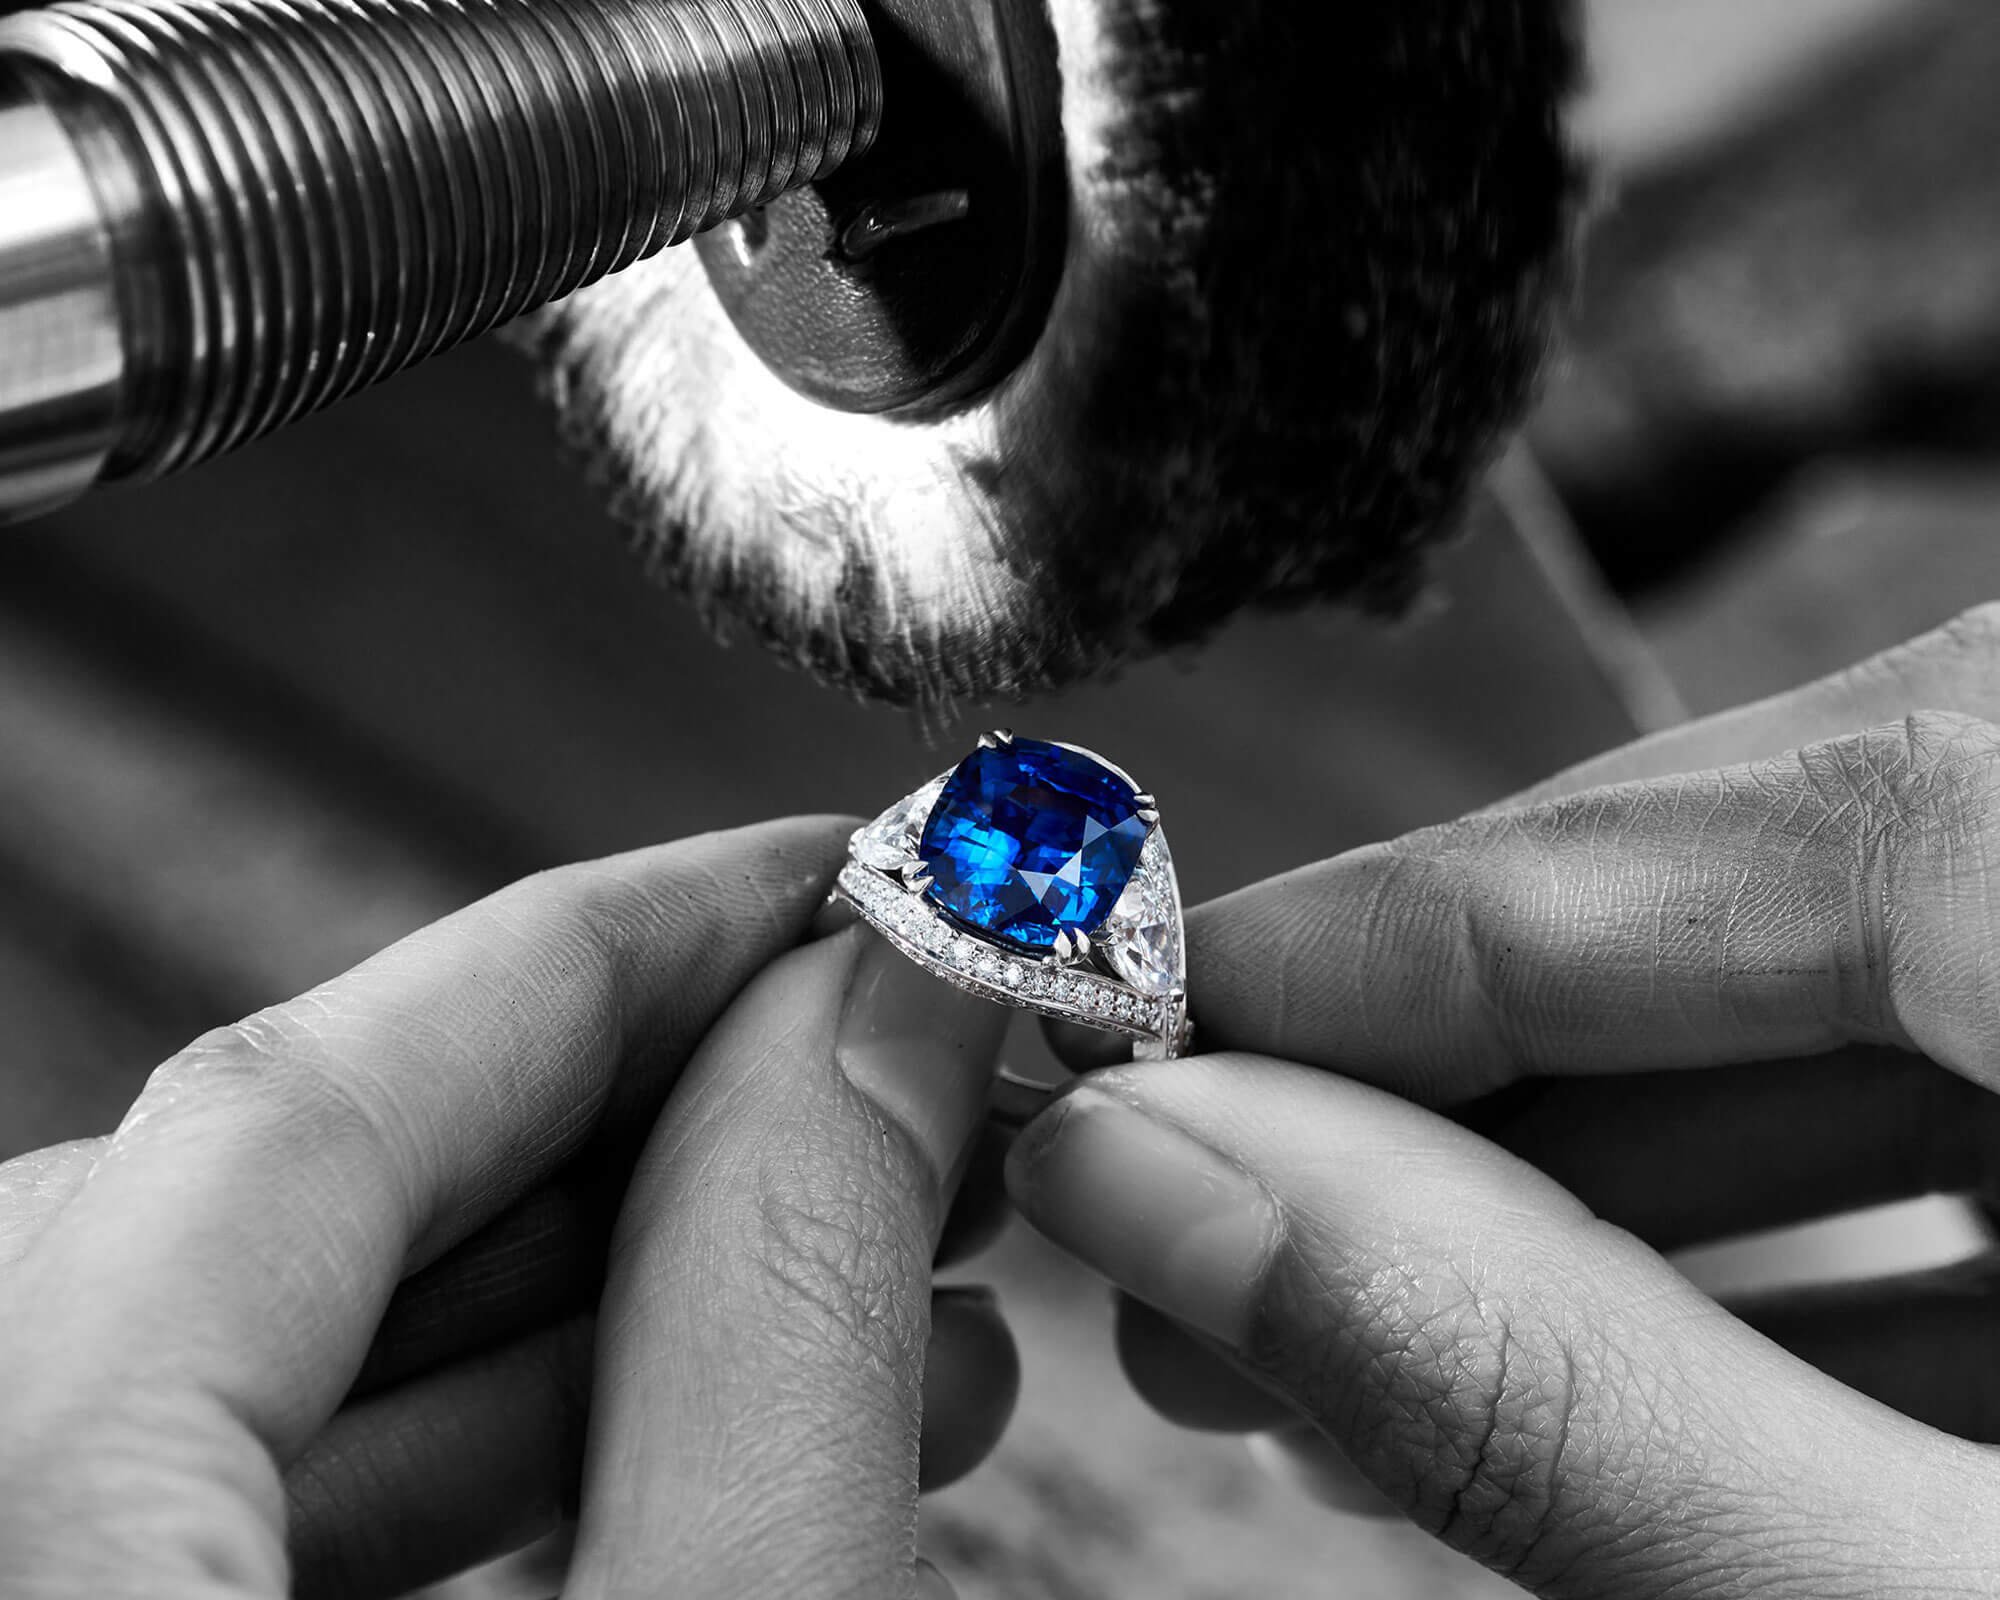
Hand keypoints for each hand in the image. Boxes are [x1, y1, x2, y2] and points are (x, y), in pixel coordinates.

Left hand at [0, 818, 1014, 1598]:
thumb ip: (773, 1333)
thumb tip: (868, 1024)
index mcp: (20, 1557)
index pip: (291, 1115)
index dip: (611, 947)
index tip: (822, 874)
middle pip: (272, 1221)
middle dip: (642, 1123)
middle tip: (887, 1059)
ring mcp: (8, 1599)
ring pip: (261, 1375)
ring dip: (602, 1304)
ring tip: (883, 1270)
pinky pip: (225, 1519)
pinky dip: (492, 1459)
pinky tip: (727, 1433)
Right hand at [1008, 606, 1999, 1596]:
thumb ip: (1551, 1388)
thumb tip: (1160, 1187)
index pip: (1769, 819)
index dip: (1393, 938)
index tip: (1142, 1030)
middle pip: (1826, 858)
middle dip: (1490, 1066)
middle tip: (1214, 1217)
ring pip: (1918, 967)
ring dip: (1643, 1163)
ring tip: (1364, 1319)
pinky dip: (1841, 1224)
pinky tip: (1631, 1361)